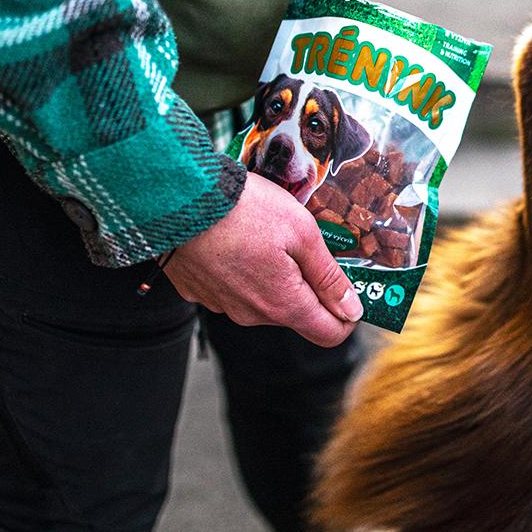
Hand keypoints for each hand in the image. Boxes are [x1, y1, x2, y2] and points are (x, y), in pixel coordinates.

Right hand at [164, 172, 361, 346]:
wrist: (179, 198)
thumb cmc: (244, 210)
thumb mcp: (302, 233)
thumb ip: (328, 276)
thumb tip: (352, 309)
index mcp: (284, 305)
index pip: (330, 333)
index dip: (346, 314)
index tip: (346, 287)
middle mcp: (252, 315)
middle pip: (296, 313)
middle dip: (306, 285)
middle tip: (302, 244)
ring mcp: (222, 305)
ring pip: (263, 300)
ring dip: (273, 276)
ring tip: (264, 235)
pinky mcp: (199, 292)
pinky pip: (232, 289)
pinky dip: (240, 271)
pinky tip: (236, 241)